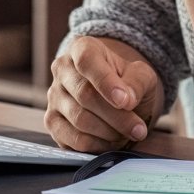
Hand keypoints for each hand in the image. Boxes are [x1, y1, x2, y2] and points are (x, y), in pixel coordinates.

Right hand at [45, 36, 162, 151]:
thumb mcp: (141, 75)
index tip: (125, 102)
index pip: (87, 61)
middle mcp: (62, 69)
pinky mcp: (52, 122)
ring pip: (79, 119)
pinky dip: (97, 145)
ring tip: (128, 133)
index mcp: (82, 48)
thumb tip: (126, 100)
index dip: (106, 83)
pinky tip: (112, 141)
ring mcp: (54, 96)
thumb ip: (137, 83)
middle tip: (139, 129)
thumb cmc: (127, 81)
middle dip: (117, 116)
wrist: (116, 94)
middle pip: (85, 95)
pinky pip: (72, 139)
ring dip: (109, 132)